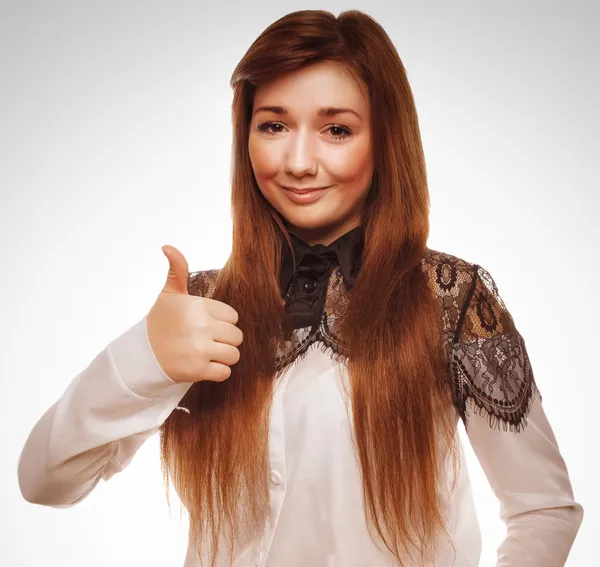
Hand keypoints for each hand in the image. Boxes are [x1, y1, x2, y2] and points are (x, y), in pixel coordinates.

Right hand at [146, 245, 242, 383]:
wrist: (141, 355)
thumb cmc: (160, 323)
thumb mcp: (169, 295)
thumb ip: (177, 270)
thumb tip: (167, 247)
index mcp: (199, 306)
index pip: (233, 317)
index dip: (222, 322)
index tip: (206, 325)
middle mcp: (201, 326)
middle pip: (237, 337)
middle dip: (225, 340)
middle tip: (207, 341)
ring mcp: (200, 349)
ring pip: (234, 355)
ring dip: (223, 357)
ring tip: (206, 353)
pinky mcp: (198, 370)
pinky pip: (225, 372)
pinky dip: (217, 372)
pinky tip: (203, 366)